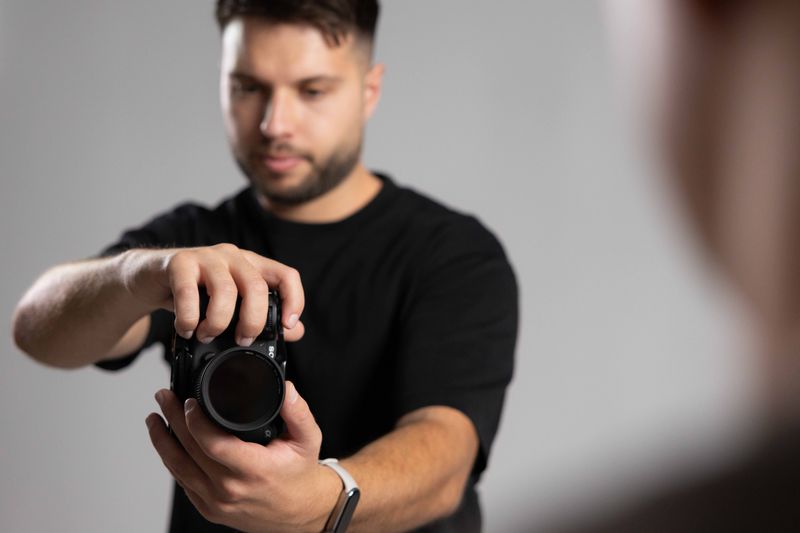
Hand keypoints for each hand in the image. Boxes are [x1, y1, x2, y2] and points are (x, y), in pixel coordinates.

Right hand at [120, 243, 303, 344]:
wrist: (150, 277)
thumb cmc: (195, 292)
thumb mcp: (231, 304)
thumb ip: (262, 316)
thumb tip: (295, 332)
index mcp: (253, 266)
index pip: (287, 276)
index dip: (294, 300)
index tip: (286, 326)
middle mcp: (234, 257)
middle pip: (257, 287)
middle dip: (252, 321)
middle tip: (241, 340)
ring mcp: (207, 257)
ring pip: (226, 290)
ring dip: (218, 322)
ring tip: (207, 336)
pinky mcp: (180, 262)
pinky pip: (189, 292)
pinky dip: (189, 318)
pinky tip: (187, 328)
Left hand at [146, 382, 339, 532]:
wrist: (300, 512)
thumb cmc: (300, 475)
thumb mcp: (308, 440)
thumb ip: (298, 412)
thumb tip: (286, 389)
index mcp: (254, 470)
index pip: (213, 444)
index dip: (195, 421)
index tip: (189, 401)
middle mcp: (231, 489)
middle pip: (189, 451)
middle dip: (172, 419)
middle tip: (164, 397)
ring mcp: (217, 502)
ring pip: (179, 469)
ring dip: (162, 442)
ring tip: (154, 419)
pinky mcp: (210, 509)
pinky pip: (184, 483)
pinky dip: (172, 461)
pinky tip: (168, 444)